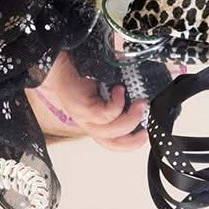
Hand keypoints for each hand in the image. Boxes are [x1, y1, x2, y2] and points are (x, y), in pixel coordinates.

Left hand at [27, 50, 148, 151]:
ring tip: (140, 102)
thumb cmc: (83, 75)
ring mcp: (83, 118)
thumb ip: (122, 100)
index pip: (113, 144)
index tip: (146, 134)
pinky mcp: (81, 108)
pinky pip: (104, 114)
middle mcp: (88, 124)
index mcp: (96, 123)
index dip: (131, 144)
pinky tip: (120, 90)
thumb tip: (144, 101)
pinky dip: (118, 103)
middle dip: (133, 137)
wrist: (62, 63)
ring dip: (130, 118)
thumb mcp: (108, 90)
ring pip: (110, 131)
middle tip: (146, 121)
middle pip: (112, 142)